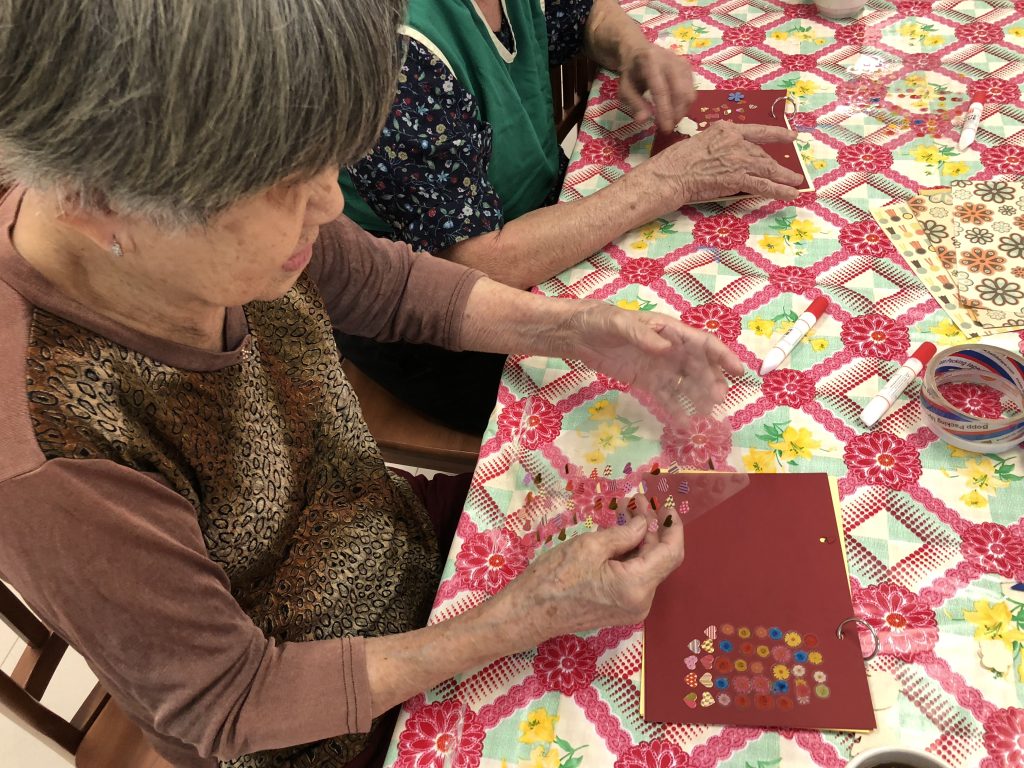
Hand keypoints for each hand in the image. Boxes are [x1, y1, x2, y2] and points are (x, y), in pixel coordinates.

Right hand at [501, 495, 683, 642]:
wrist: (529, 613)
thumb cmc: (554, 577)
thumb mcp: (589, 546)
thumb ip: (624, 534)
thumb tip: (644, 524)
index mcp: (636, 586)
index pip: (670, 553)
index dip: (673, 527)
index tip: (667, 506)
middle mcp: (641, 602)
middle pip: (659, 560)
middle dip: (652, 530)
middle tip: (638, 502)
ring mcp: (632, 609)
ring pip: (647, 569)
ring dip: (641, 541)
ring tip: (627, 514)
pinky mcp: (620, 610)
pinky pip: (635, 579)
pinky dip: (631, 557)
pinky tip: (620, 538)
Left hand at [563, 300, 743, 417]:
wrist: (577, 334)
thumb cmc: (601, 321)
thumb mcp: (619, 324)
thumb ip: (643, 335)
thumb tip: (668, 349)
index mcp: (669, 331)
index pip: (701, 343)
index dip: (722, 356)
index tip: (738, 370)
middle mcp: (669, 349)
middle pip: (697, 367)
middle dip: (711, 382)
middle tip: (719, 399)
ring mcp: (658, 366)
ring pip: (685, 384)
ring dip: (698, 398)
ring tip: (707, 414)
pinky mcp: (645, 381)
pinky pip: (665, 396)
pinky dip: (675, 409)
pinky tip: (684, 422)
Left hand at [618, 43, 695, 132]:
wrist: (638, 50)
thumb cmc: (631, 72)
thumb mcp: (625, 88)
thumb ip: (634, 103)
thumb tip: (643, 120)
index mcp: (650, 61)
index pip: (661, 90)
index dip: (665, 111)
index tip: (665, 129)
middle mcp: (670, 59)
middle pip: (680, 92)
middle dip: (676, 114)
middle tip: (668, 128)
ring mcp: (681, 62)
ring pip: (689, 92)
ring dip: (682, 111)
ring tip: (671, 120)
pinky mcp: (688, 68)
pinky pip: (692, 90)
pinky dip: (685, 104)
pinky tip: (675, 110)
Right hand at [650, 121, 806, 202]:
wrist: (670, 174)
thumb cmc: (676, 161)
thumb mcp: (700, 143)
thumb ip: (718, 147)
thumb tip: (728, 158)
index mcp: (726, 129)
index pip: (757, 131)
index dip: (777, 134)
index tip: (792, 136)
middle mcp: (736, 141)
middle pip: (761, 154)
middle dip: (775, 166)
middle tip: (789, 173)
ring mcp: (738, 159)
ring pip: (768, 169)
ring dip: (784, 178)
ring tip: (795, 184)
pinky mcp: (738, 178)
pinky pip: (764, 185)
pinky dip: (779, 190)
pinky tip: (790, 194)